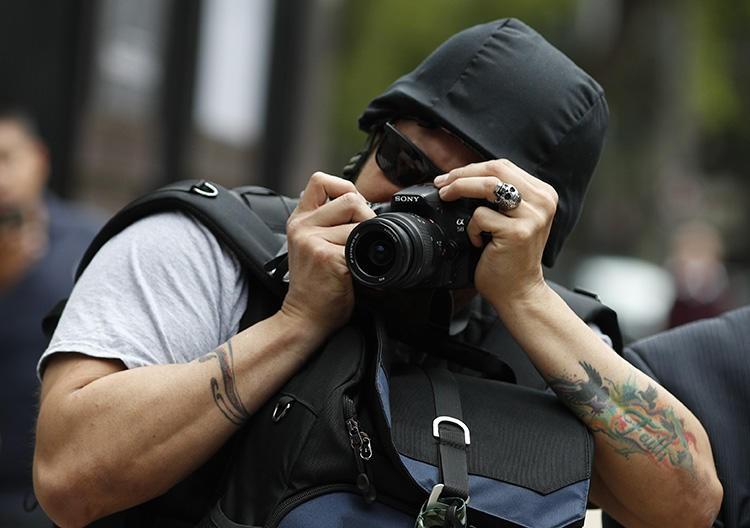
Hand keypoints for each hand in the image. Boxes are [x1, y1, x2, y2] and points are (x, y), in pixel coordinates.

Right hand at [281, 172, 375, 336]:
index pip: (320, 180)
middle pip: (350, 198)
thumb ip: (327, 223)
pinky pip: (360, 246)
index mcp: (299, 219)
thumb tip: (363, 207)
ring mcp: (312, 240)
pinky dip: (366, 261)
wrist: (304, 317)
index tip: (354, 209)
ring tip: (357, 261)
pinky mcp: (326, 256)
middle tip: (363, 240)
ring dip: (367, 243)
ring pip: (359, 224)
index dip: (345, 188)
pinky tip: (357, 273)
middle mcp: (302, 226)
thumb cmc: (315, 285)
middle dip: (366, 216)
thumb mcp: (312, 246)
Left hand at [434, 159, 557, 309]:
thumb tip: (463, 177)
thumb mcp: (512, 219)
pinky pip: (482, 216)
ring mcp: (532, 216)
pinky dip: (471, 227)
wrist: (519, 291)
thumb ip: (500, 197)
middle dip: (462, 174)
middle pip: (495, 169)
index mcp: (542, 194)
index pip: (503, 166)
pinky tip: (476, 241)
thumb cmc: (510, 258)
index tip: (450, 177)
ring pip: (487, 186)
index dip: (472, 168)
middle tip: (442, 184)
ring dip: (460, 188)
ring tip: (446, 197)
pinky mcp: (518, 232)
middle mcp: (542, 201)